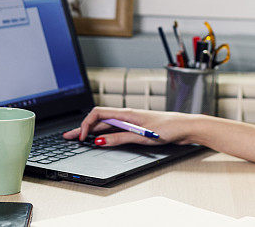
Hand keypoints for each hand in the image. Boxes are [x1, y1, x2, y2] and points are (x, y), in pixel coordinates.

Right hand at [62, 107, 196, 146]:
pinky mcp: (137, 127)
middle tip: (69, 137)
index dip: (86, 124)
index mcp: (126, 113)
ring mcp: (131, 121)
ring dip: (92, 131)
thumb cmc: (169, 128)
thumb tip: (100, 141)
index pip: (98, 113)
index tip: (81, 137)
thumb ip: (120, 138)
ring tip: (79, 137)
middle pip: (100, 119)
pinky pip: (116, 129)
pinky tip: (101, 138)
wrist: (185, 127)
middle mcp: (127, 115)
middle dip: (83, 128)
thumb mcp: (142, 136)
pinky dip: (105, 133)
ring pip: (107, 124)